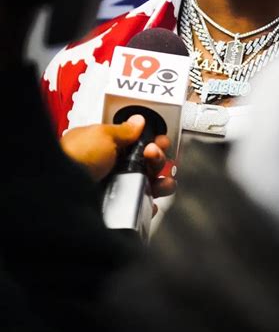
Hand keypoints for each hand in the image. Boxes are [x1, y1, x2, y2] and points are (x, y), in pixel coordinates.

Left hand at [60, 115, 176, 197]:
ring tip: (162, 181)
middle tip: (153, 154)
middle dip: (157, 157)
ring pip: (147, 185)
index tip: (160, 141)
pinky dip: (150, 204)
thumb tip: (138, 121)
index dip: (150, 142)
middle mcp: (109, 169)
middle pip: (145, 164)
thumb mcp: (102, 134)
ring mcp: (113, 190)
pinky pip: (140, 207)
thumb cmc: (76, 158)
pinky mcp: (117, 210)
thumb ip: (123, 129)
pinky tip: (152, 199)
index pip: (134, 145)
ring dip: (161, 181)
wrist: (63, 191)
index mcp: (104, 148)